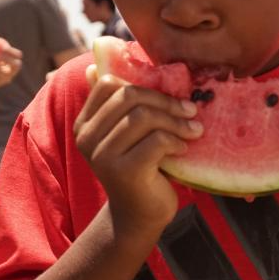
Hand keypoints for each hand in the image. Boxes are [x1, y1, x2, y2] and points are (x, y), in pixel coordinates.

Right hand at [73, 65, 202, 235]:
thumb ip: (123, 106)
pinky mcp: (123, 171)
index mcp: (85, 124)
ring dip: (176, 122)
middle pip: (130, 96)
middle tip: (191, 113)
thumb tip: (99, 64)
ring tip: (192, 132)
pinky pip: (156, 141)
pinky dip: (175, 142)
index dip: (145, 87)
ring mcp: (102, 155)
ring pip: (144, 117)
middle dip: (167, 102)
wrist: (141, 215)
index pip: (108, 84)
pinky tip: (181, 150)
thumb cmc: (143, 168)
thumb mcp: (132, 134)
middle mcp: (86, 138)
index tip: (170, 100)